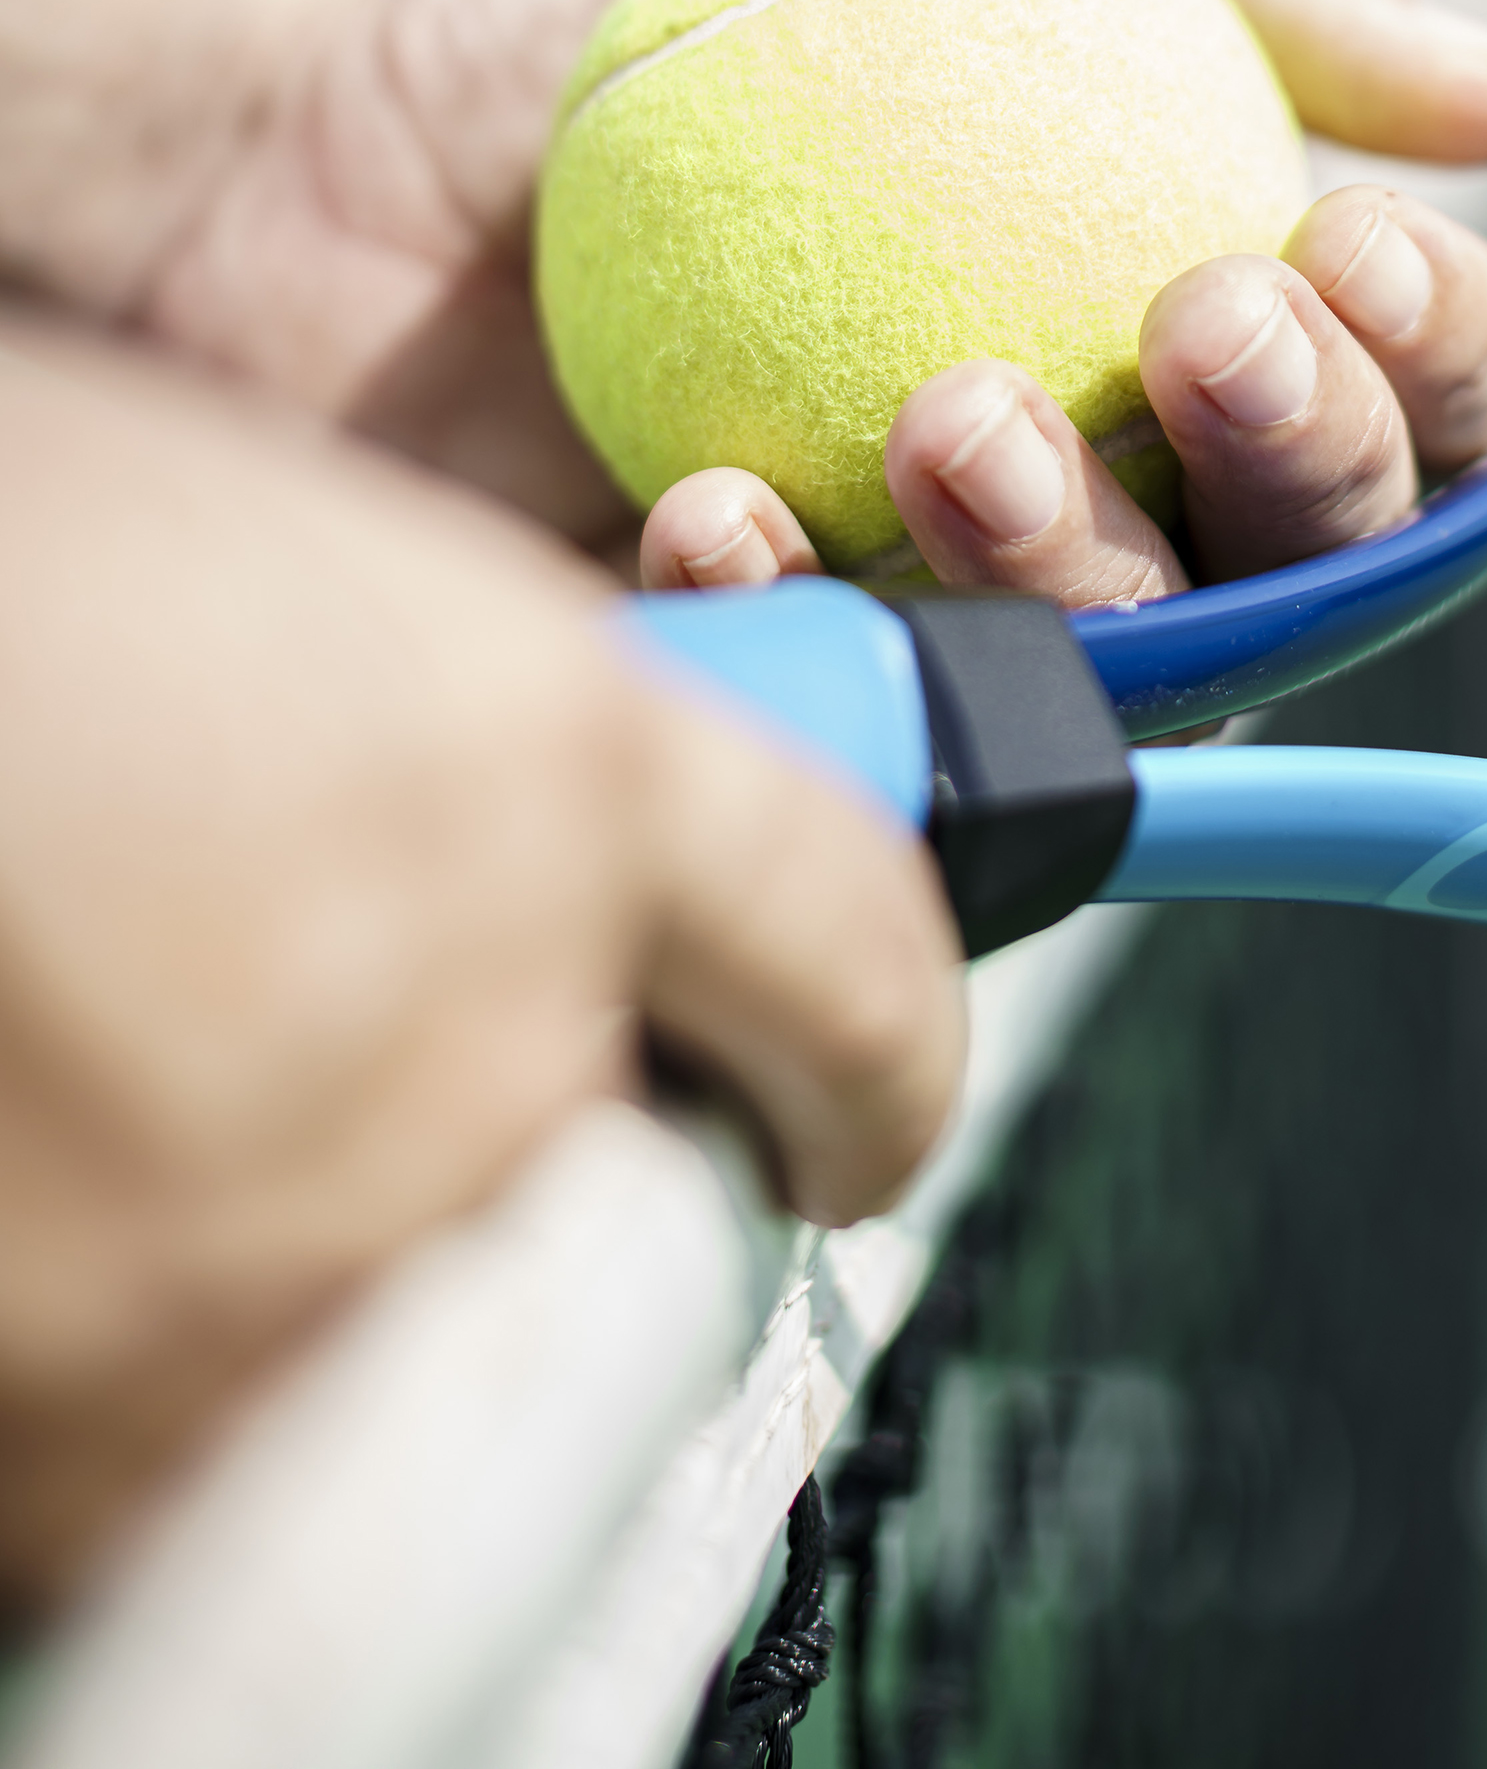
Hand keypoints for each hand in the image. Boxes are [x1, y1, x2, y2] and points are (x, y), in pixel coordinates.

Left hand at [0, 0, 1486, 566]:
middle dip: (1307, 459)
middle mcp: (1099, 485)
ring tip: (956, 408)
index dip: (1432, 353)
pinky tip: (719, 506)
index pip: (1403, 387)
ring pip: (1111, 669)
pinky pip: (846, 727)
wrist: (315, 118)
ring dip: (1078, 556)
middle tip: (1196, 315)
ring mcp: (930, 609)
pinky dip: (803, 612)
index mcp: (1176, 311)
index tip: (1343, 238)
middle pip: (1310, 557)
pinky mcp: (763, 706)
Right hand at [0, 319, 962, 1611]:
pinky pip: (230, 1440)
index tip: (862, 1090)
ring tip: (154, 1083)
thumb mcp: (257, 558)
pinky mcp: (101, 1447)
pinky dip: (173, 1354)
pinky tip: (61, 1189)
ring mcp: (284, 1259)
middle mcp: (468, 1026)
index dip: (885, 1033)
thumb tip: (528, 854)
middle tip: (382, 1041)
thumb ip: (461, 728)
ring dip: (348, 1236)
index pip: (853, 944)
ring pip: (440, 1319)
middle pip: (648, 1162)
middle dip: (560, 1110)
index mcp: (537, 763)